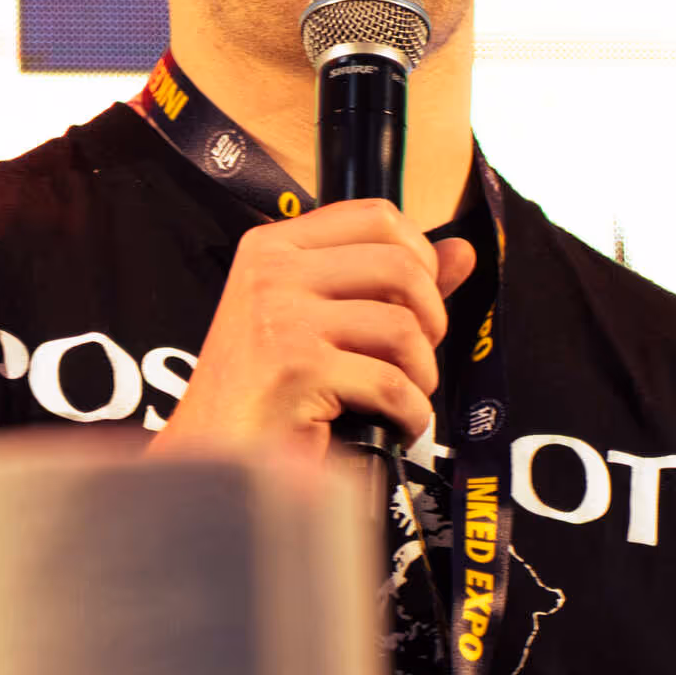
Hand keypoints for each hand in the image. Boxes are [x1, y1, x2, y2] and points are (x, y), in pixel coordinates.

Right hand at [159, 201, 481, 459]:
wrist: (212, 457)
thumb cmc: (266, 392)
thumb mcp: (319, 320)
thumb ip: (389, 284)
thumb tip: (463, 252)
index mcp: (273, 246)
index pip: (376, 216)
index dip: (419, 256)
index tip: (417, 301)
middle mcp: (272, 271)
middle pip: (401, 267)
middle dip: (430, 320)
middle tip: (415, 359)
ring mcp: (280, 318)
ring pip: (402, 328)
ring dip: (420, 374)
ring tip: (401, 397)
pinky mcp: (296, 370)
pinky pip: (391, 384)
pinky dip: (409, 413)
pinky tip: (393, 426)